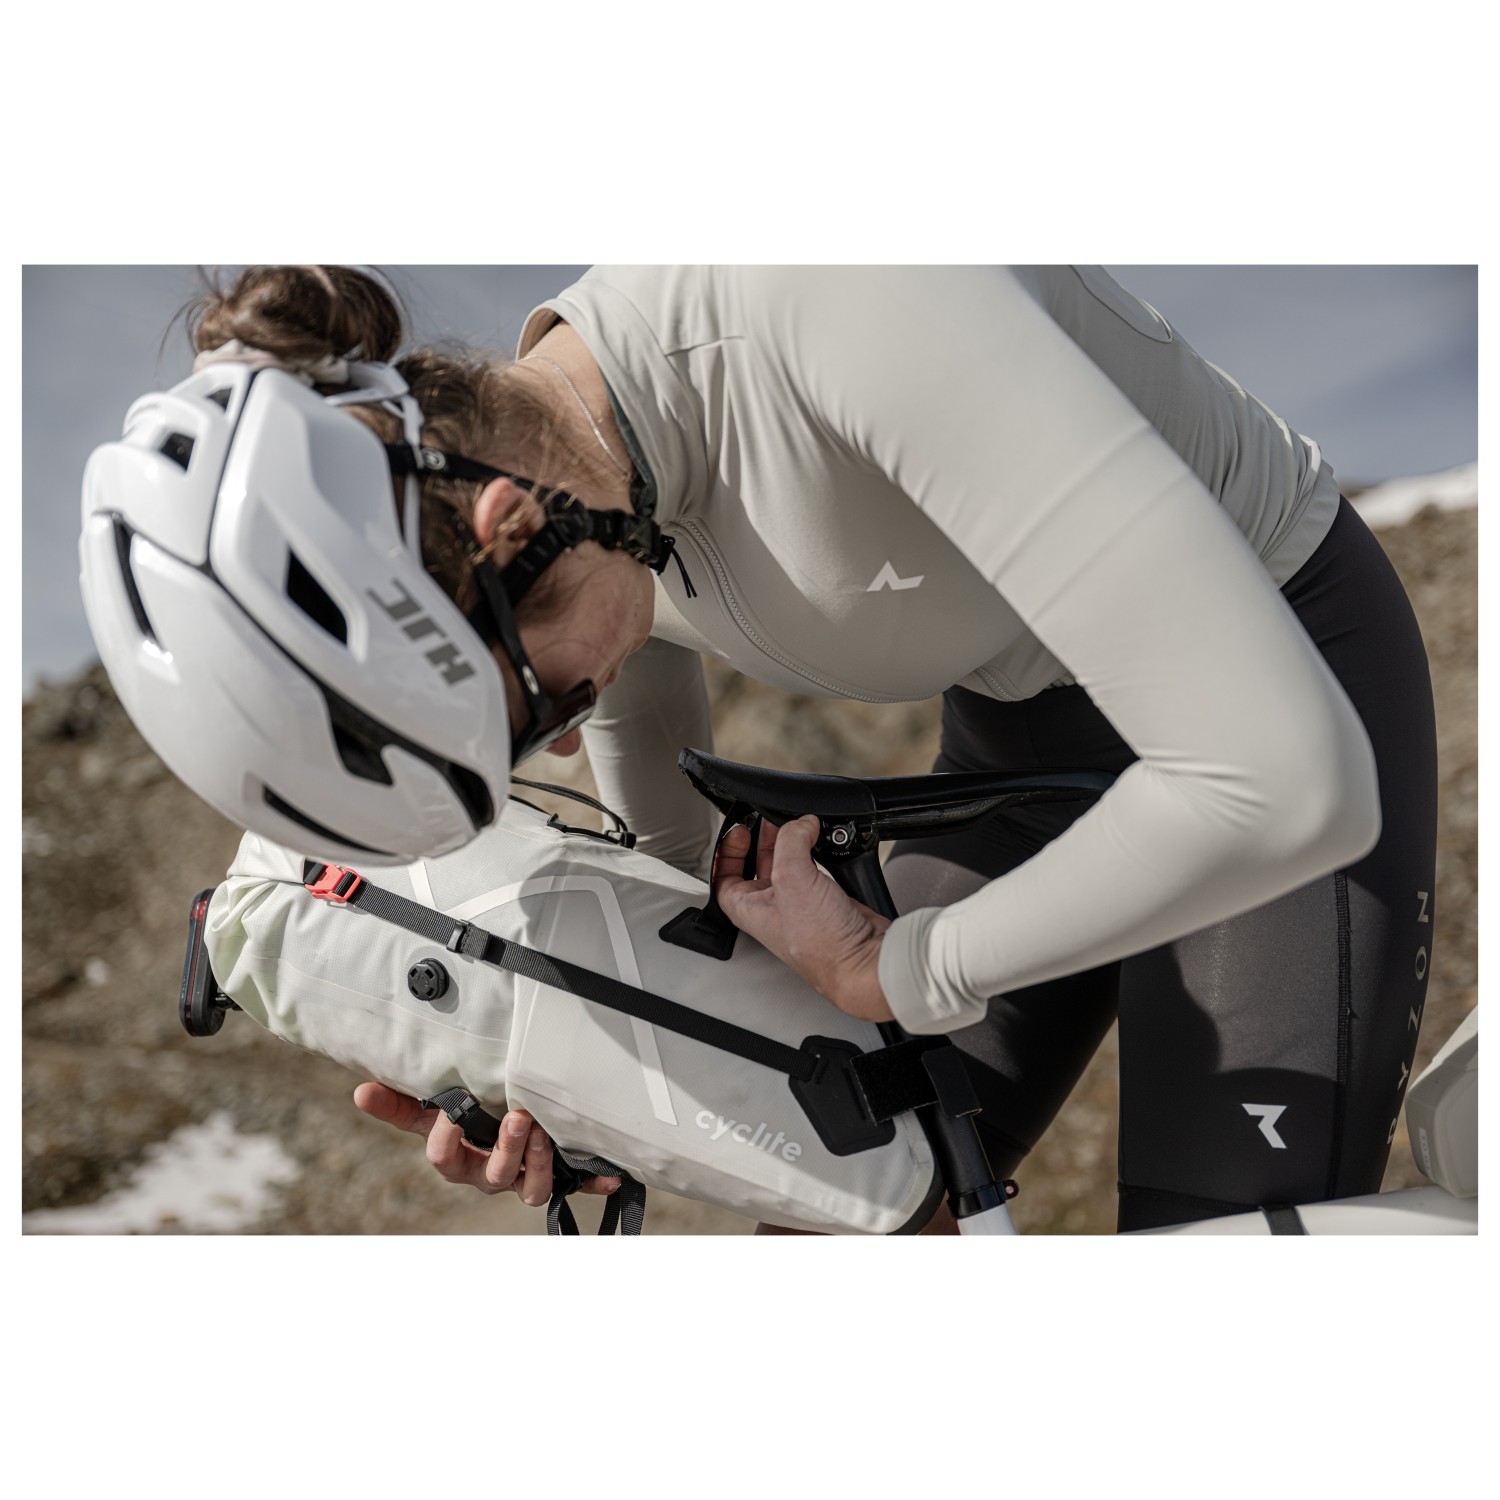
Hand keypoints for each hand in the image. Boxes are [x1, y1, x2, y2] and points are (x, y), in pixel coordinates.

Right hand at [353, 1083, 620, 1204]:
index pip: (445, 1158)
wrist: (496, 1133)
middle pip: (495, 1175)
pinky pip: (575, 1186)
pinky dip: (593, 1183)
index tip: (453, 1115)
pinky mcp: (556, 1177)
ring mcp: (522, 1178)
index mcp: (458, 1157)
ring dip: (541, 1163)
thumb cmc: (461, 1121)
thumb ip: (399, 1102)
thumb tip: (360, 1089)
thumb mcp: (430, 1110)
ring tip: (547, 1133)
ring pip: (531, 1187)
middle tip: (520, 1119)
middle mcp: (490, 1173)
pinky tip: (611, 1178)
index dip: (448, 1140)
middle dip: (508, 1149)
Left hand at [713, 815, 895, 1022]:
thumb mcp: (792, 879)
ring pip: (789, 865)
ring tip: (797, 824)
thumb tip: (803, 823)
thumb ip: (792, 841)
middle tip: (772, 819)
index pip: (724, 878)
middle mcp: (774, 909)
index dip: (727, 853)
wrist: (864, 961)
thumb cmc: (822, 943)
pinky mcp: (828, 902)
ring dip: (791, 843)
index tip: (739, 830)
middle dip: (764, 839)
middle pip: (758, 866)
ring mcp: (802, 906)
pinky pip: (816, 869)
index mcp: (751, 910)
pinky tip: (823, 841)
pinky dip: (817, 852)